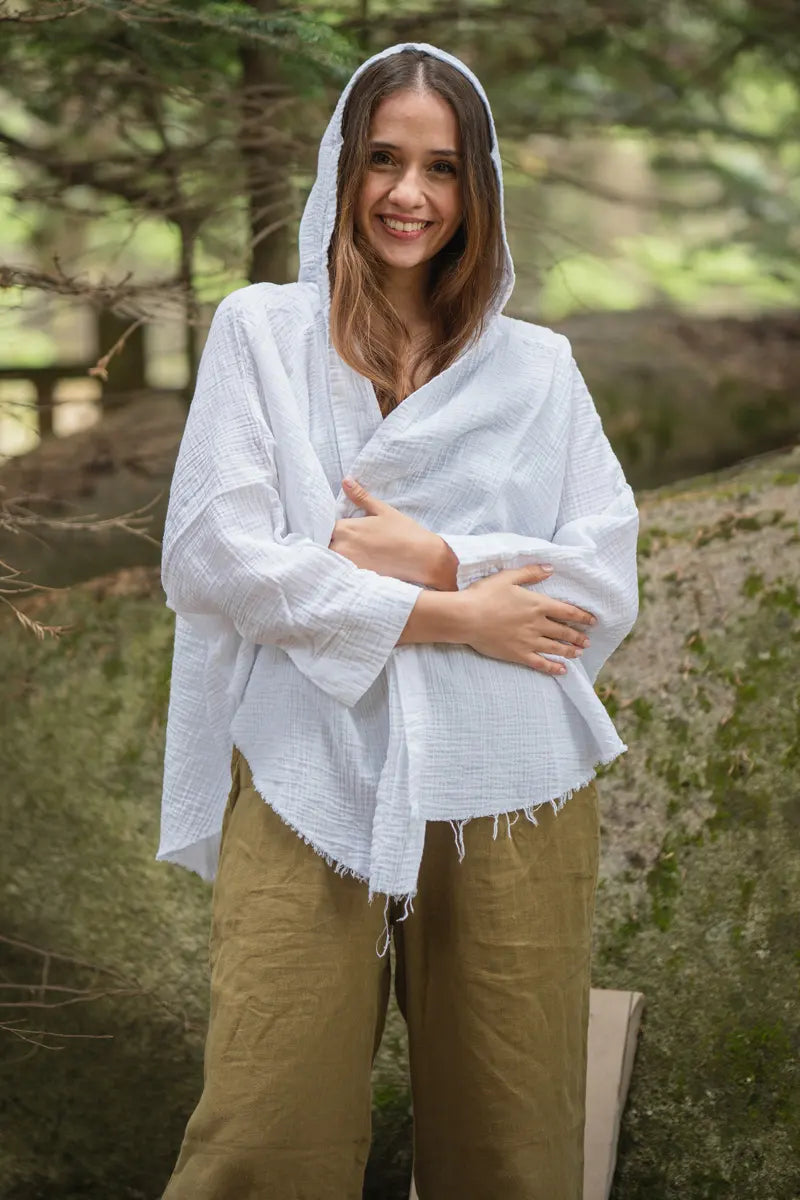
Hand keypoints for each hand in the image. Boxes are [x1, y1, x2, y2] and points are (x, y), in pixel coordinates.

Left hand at [329, 477, 451, 586]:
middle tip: (340, 538)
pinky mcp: (357, 576)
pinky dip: (344, 567)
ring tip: (348, 550)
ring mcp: (349, 564)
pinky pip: (342, 571)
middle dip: (328, 541)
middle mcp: (342, 547)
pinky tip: (355, 563)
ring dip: (334, 554)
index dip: (326, 526)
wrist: (422, 559)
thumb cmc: (404, 532)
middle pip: (324, 544)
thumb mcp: (382, 510)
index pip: (323, 526)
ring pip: (331, 558)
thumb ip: (360, 497)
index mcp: (346, 529)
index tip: (333, 525)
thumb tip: (346, 480)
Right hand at [461, 563, 595, 675]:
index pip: (568, 611)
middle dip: (578, 637)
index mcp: (537, 604)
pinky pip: (541, 663)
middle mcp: (537, 624)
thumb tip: (550, 568)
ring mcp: (529, 641)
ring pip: (556, 648)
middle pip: (564, 632)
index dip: (582, 617)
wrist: (466, 617)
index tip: (592, 621)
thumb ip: (531, 572)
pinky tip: (562, 670)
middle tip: (587, 641)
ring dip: (570, 651)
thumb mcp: (507, 577)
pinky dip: (553, 667)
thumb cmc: (484, 594)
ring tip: (579, 653)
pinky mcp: (518, 654)